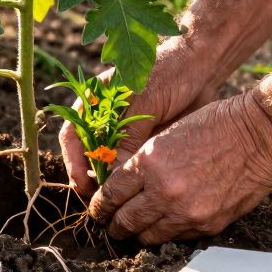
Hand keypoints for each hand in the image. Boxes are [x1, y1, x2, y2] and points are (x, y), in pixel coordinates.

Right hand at [59, 36, 219, 198]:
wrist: (200, 67)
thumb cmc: (168, 74)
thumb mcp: (145, 103)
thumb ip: (129, 137)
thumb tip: (113, 176)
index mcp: (94, 102)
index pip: (71, 136)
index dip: (73, 162)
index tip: (83, 183)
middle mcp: (103, 121)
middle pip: (86, 157)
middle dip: (89, 181)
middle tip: (100, 202)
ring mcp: (122, 134)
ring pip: (106, 167)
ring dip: (108, 186)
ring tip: (116, 204)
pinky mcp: (141, 145)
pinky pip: (129, 168)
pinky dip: (128, 183)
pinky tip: (135, 196)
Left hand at [88, 90, 271, 244]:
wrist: (259, 136)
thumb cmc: (214, 126)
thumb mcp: (166, 136)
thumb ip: (143, 165)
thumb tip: (122, 189)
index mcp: (148, 163)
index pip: (110, 195)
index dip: (100, 206)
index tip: (98, 209)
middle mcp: (163, 191)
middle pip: (125, 222)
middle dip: (114, 226)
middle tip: (110, 225)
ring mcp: (186, 211)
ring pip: (149, 236)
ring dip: (139, 234)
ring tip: (134, 230)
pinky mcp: (207, 224)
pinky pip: (177, 238)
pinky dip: (168, 233)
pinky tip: (165, 225)